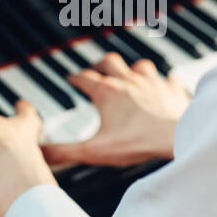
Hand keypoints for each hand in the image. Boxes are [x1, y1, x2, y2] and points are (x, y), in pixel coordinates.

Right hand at [42, 53, 190, 167]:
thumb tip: (39, 153)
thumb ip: (64, 152)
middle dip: (100, 64)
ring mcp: (152, 83)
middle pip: (109, 62)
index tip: (70, 79)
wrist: (177, 137)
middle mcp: (128, 82)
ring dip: (132, 69)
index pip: (84, 79)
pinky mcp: (172, 91)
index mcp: (107, 93)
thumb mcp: (94, 151)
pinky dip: (165, 81)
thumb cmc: (137, 143)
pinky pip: (169, 79)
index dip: (75, 78)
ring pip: (139, 66)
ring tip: (129, 75)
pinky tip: (166, 83)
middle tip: (95, 70)